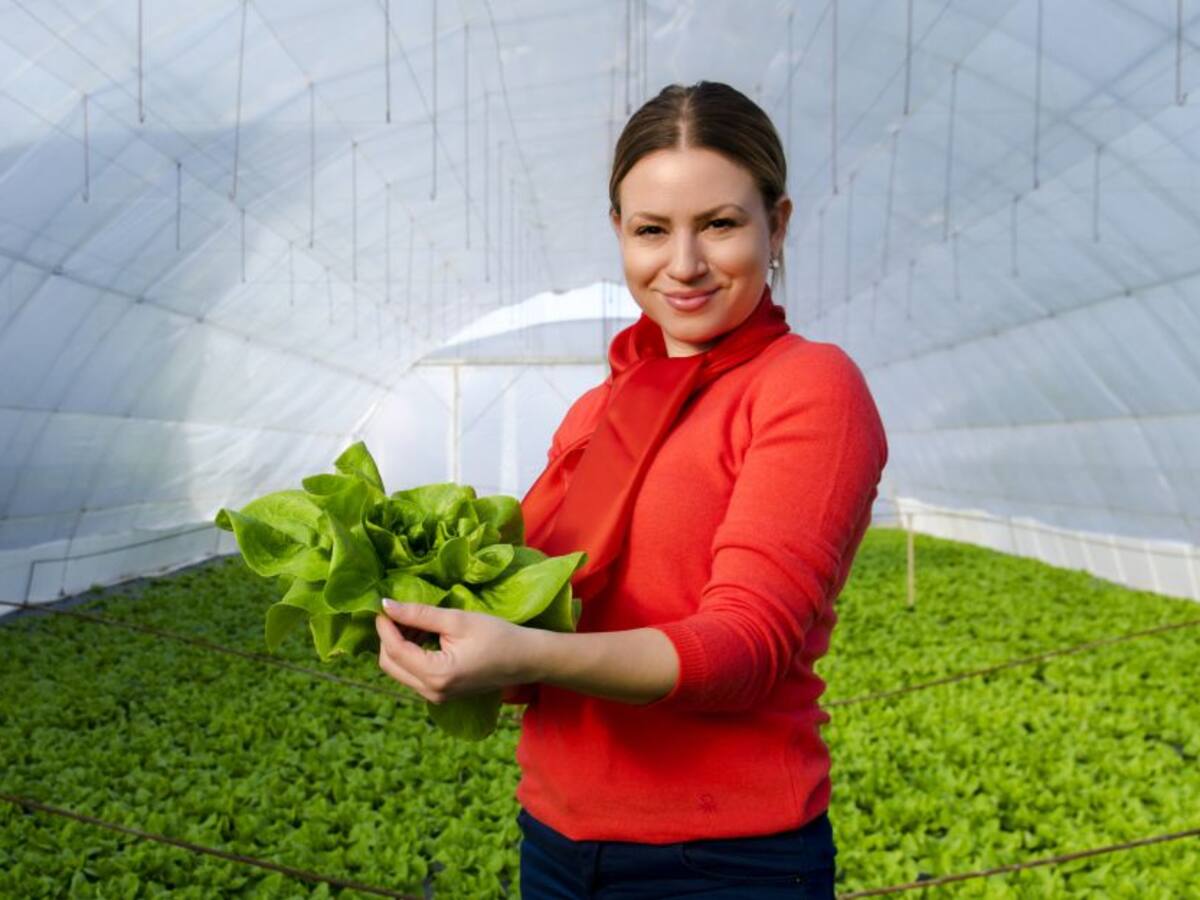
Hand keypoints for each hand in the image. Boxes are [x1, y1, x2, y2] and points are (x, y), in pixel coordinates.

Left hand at [375, 600, 539, 703]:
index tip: (384, 604)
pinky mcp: (441, 693)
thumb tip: (386, 606)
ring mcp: (436, 696)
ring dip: (400, 645)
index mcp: (436, 675)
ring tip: (416, 620)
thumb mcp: (457, 620)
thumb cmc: (497, 636)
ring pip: (399, 670)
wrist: (526, 660)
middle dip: (389, 637)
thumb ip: (419, 614)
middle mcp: (431, 692)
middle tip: (401, 612)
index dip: (385, 626)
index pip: (394, 650)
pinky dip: (411, 654)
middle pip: (390, 665)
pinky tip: (424, 635)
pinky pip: (413, 674)